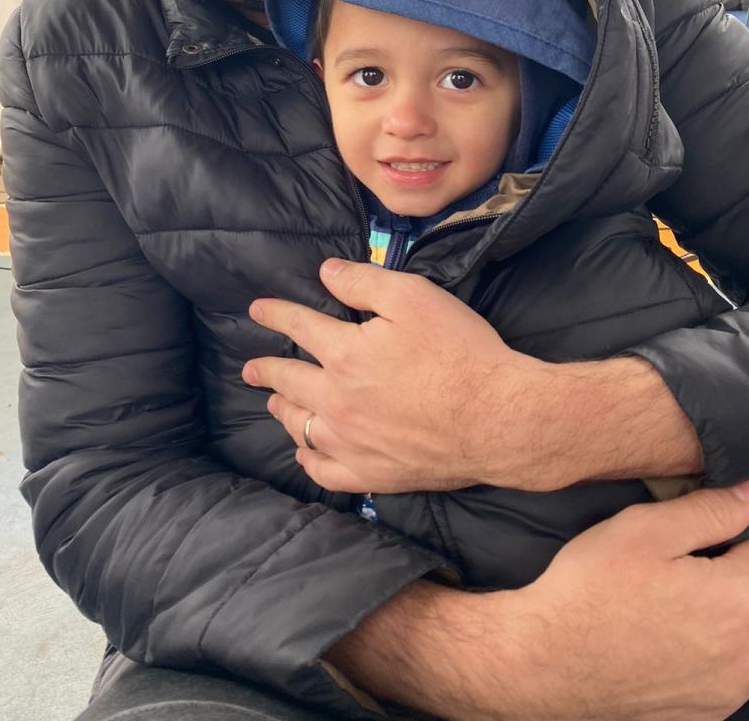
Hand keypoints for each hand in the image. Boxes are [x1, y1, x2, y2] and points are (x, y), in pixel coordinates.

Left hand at [242, 258, 557, 493]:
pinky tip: (305, 452)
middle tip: (250, 369)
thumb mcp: (414, 298)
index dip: (275, 315)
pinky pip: (324, 472)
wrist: (498, 418)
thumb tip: (325, 273)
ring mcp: (351, 443)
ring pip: (300, 427)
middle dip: (265, 371)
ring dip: (283, 411)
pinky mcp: (372, 475)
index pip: (298, 328)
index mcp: (345, 354)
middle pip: (288, 383)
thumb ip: (364, 283)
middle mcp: (337, 401)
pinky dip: (308, 460)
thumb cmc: (459, 352)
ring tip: (274, 403)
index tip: (257, 310)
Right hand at [511, 480, 748, 718]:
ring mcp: (730, 689)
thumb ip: (709, 510)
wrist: (549, 662)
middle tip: (721, 551)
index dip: (739, 527)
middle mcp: (747, 651)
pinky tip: (720, 638)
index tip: (712, 523)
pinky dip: (748, 652)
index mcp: (737, 599)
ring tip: (738, 590)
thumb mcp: (644, 530)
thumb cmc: (591, 590)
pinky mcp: (710, 712)